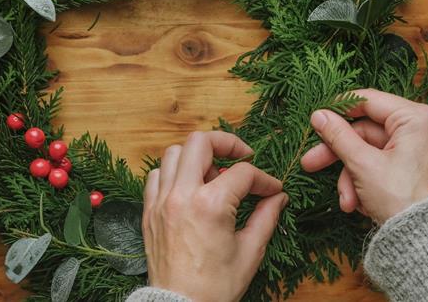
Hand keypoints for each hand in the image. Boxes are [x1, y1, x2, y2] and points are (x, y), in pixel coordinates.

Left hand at [143, 131, 287, 301]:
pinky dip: (173, 173)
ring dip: (197, 156)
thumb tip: (278, 197)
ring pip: (174, 153)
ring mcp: (161, 201)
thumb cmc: (215, 286)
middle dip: (226, 143)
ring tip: (213, 175)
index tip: (272, 190)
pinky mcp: (149, 211)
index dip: (264, 179)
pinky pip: (156, 175)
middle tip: (241, 157)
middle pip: (201, 142)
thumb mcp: (250, 251)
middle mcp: (182, 194)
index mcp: (210, 205)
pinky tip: (188, 187)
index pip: (243, 173)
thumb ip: (266, 217)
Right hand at [301, 89, 427, 222]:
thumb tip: (319, 115)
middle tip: (311, 162)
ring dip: (351, 177)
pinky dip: (365, 182)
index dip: (339, 109)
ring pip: (369, 154)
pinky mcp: (415, 169)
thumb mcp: (362, 164)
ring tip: (346, 200)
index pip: (368, 101)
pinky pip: (381, 166)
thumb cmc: (403, 200)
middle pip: (365, 133)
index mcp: (416, 119)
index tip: (316, 118)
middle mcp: (421, 130)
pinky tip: (359, 204)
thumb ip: (338, 135)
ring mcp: (419, 151)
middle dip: (339, 156)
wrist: (426, 243)